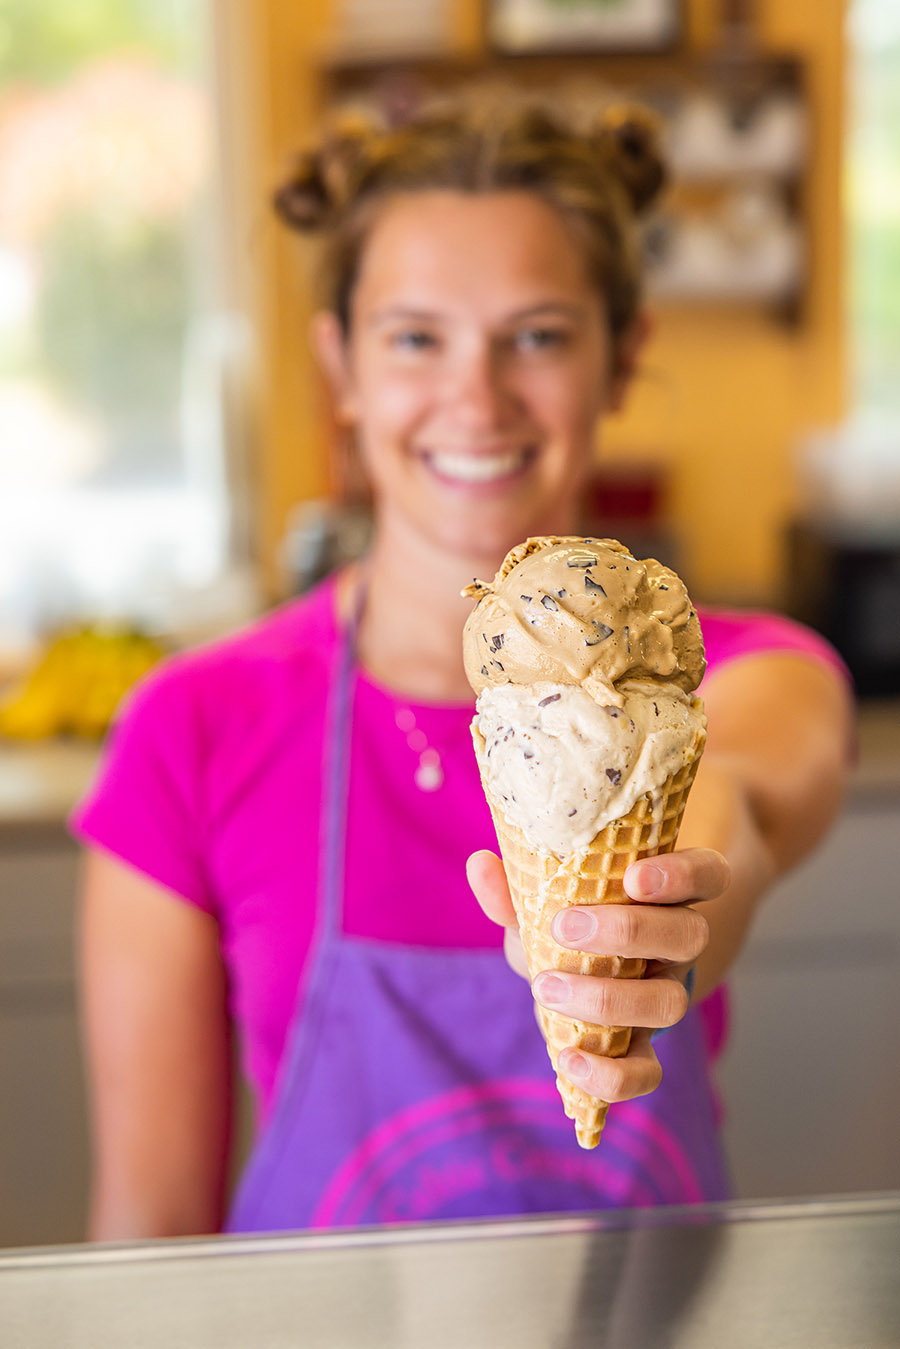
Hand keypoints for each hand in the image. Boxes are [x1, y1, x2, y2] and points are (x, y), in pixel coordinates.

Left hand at [466, 847, 728, 1103]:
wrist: (568, 978)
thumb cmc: (562, 927)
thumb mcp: (539, 902)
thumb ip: (512, 888)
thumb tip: (480, 863)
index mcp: (665, 895)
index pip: (706, 875)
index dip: (681, 874)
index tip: (633, 878)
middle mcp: (676, 946)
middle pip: (688, 934)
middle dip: (628, 931)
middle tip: (564, 927)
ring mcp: (664, 998)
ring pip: (669, 1002)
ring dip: (609, 998)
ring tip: (549, 988)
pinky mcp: (644, 1050)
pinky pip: (648, 1073)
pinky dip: (611, 1075)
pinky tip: (568, 1061)